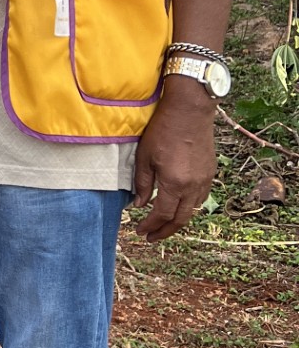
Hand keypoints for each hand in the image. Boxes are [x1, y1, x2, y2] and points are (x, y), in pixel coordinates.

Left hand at [131, 82, 216, 241]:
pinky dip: (189, 207)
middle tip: (151, 237)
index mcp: (174, 183)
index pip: (162, 214)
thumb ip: (141, 183)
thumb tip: (138, 205)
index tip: (140, 231)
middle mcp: (193, 186)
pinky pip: (200, 198)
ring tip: (164, 224)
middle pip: (180, 219)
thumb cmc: (162, 130)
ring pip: (192, 210)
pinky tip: (179, 206)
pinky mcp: (210, 172)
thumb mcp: (144, 156)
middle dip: (165, 231)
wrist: (189, 110)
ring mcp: (204, 180)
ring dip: (178, 221)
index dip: (150, 226)